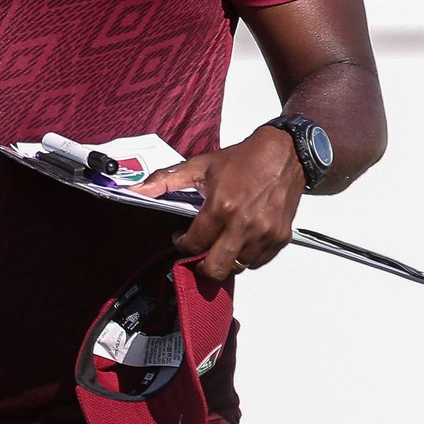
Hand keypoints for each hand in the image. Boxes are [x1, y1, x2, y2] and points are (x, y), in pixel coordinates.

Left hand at [131, 127, 305, 279]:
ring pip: (238, 267)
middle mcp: (244, 224)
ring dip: (225, 259)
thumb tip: (140, 189)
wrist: (284, 155)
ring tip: (221, 242)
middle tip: (198, 254)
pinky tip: (240, 240)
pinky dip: (247, 256)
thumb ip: (167, 179)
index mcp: (222, 206)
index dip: (182, 245)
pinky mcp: (280, 238)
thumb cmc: (243, 159)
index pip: (194, 244)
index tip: (181, 238)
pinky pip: (259, 262)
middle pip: (216, 269)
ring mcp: (264, 234)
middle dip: (201, 267)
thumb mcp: (201, 165)